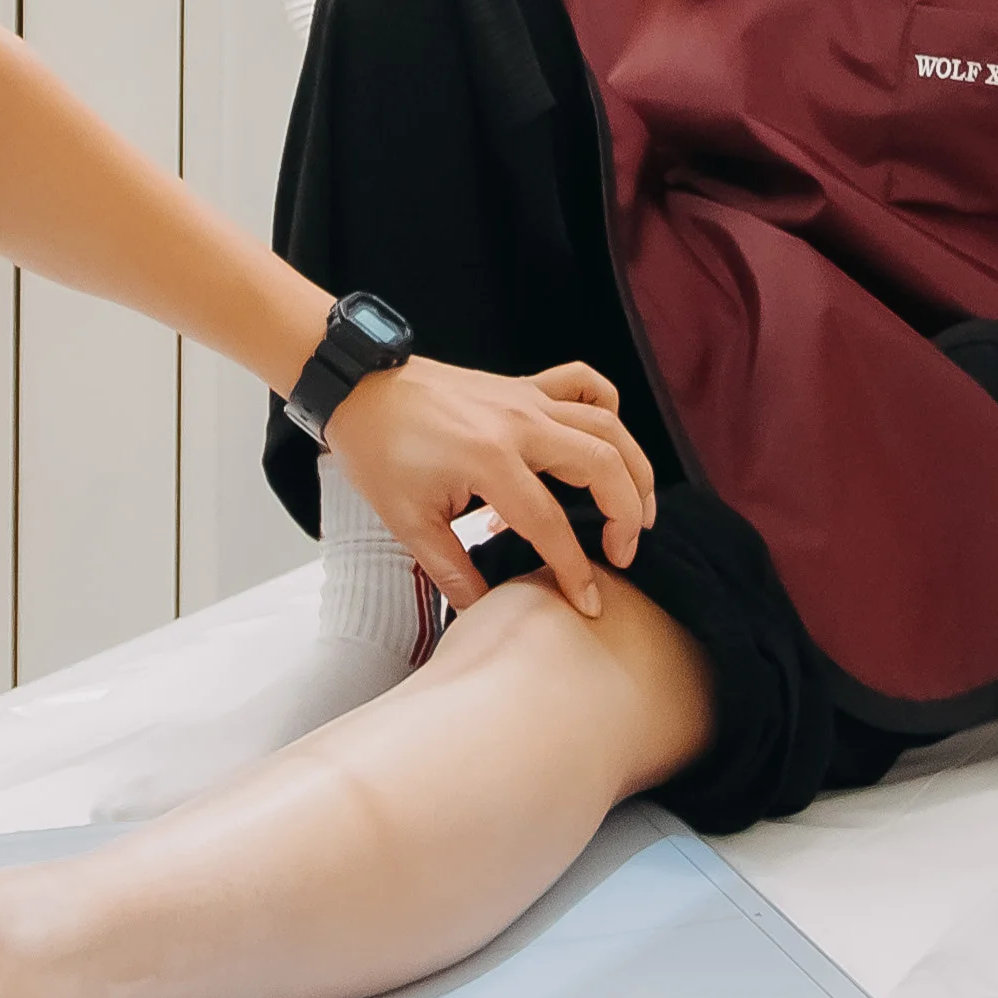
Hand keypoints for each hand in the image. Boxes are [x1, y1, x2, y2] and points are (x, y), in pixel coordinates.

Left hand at [327, 355, 656, 618]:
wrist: (358, 389)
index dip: (576, 570)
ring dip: (635, 469)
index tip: (589, 604)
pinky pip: (584, 383)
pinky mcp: (524, 386)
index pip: (551, 524)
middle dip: (627, 516)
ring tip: (639, 513)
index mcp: (489, 461)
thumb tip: (486, 614)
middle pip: (602, 465)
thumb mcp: (407, 522)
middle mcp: (519, 424)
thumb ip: (453, 572)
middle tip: (623, 556)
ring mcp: (526, 399)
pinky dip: (608, 408)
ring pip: (608, 425)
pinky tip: (607, 443)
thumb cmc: (378, 452)